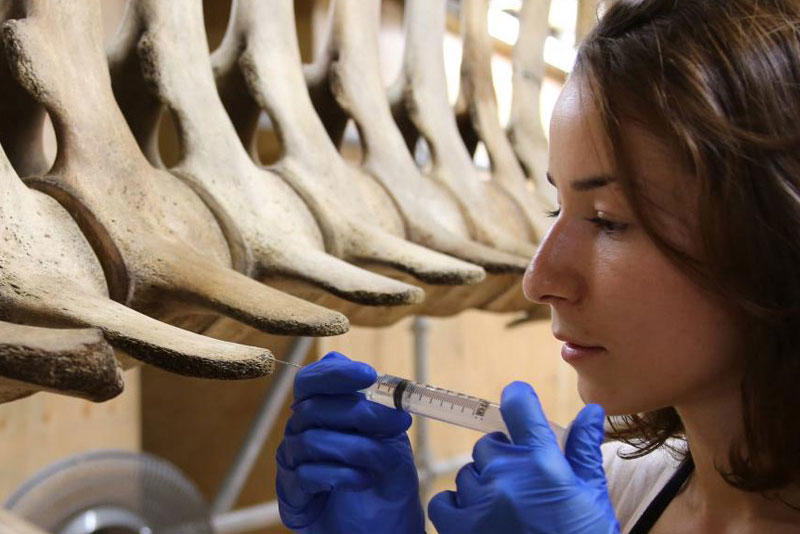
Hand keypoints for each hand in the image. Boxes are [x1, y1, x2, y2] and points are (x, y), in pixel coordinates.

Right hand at [276, 352, 424, 532]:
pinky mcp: (291, 492)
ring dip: (356, 448)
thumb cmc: (384, 480)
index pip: (314, 379)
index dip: (336, 374)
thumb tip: (380, 387)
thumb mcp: (391, 440)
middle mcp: (302, 429)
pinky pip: (307, 474)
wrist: (383, 527)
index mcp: (324, 408)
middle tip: (398, 423)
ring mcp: (293, 460)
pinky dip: (341, 475)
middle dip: (361, 412)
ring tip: (383, 461)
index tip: (367, 375)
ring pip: (312, 440)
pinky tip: (363, 480)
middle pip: (314, 406)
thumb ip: (381, 413)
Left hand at [428, 381, 618, 533]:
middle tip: (523, 485)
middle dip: (504, 459)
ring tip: (506, 510)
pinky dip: (457, 507)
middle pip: (489, 445)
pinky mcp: (460, 529)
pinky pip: (443, 502)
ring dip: (482, 486)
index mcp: (543, 464)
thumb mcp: (592, 496)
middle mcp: (508, 477)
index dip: (518, 399)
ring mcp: (480, 504)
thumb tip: (591, 412)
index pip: (518, 407)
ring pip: (468, 474)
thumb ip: (583, 449)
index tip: (518, 402)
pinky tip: (478, 519)